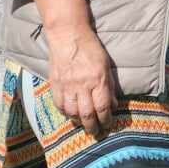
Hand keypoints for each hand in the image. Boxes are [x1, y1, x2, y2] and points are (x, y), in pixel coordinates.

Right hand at [44, 23, 115, 138]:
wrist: (68, 35)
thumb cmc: (90, 47)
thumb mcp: (105, 64)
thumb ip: (109, 86)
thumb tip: (113, 105)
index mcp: (97, 79)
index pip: (102, 107)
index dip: (106, 120)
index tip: (108, 125)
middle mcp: (82, 85)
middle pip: (87, 114)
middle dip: (93, 127)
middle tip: (96, 133)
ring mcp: (67, 85)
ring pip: (72, 113)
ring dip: (79, 122)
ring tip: (84, 124)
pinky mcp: (55, 84)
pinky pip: (59, 105)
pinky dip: (65, 113)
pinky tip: (70, 114)